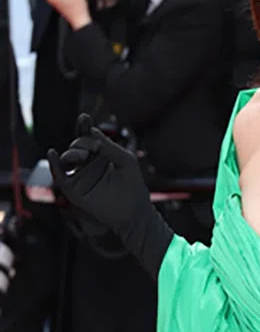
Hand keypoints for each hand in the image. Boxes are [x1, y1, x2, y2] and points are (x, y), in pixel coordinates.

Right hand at [49, 116, 172, 276]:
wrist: (133, 213)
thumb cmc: (133, 186)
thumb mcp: (125, 160)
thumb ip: (109, 145)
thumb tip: (92, 131)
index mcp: (101, 154)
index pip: (88, 137)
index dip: (83, 126)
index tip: (84, 118)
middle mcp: (88, 163)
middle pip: (77, 144)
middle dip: (83, 142)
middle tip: (96, 148)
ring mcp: (80, 175)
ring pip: (67, 157)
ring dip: (73, 152)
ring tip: (83, 156)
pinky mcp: (74, 189)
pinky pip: (59, 175)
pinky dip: (54, 165)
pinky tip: (53, 154)